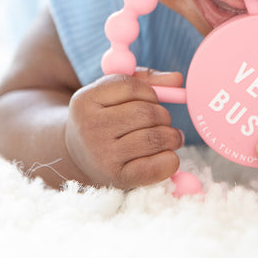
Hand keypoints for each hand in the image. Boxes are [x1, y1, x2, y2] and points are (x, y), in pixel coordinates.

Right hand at [65, 68, 184, 189]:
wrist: (80, 158)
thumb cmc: (105, 118)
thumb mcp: (114, 93)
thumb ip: (146, 80)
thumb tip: (177, 79)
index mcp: (86, 100)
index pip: (131, 86)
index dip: (149, 92)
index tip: (150, 101)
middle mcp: (90, 128)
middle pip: (145, 113)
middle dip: (163, 115)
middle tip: (164, 122)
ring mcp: (103, 155)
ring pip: (154, 138)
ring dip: (171, 136)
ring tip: (170, 138)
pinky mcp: (118, 178)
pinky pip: (156, 167)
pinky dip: (170, 159)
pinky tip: (167, 155)